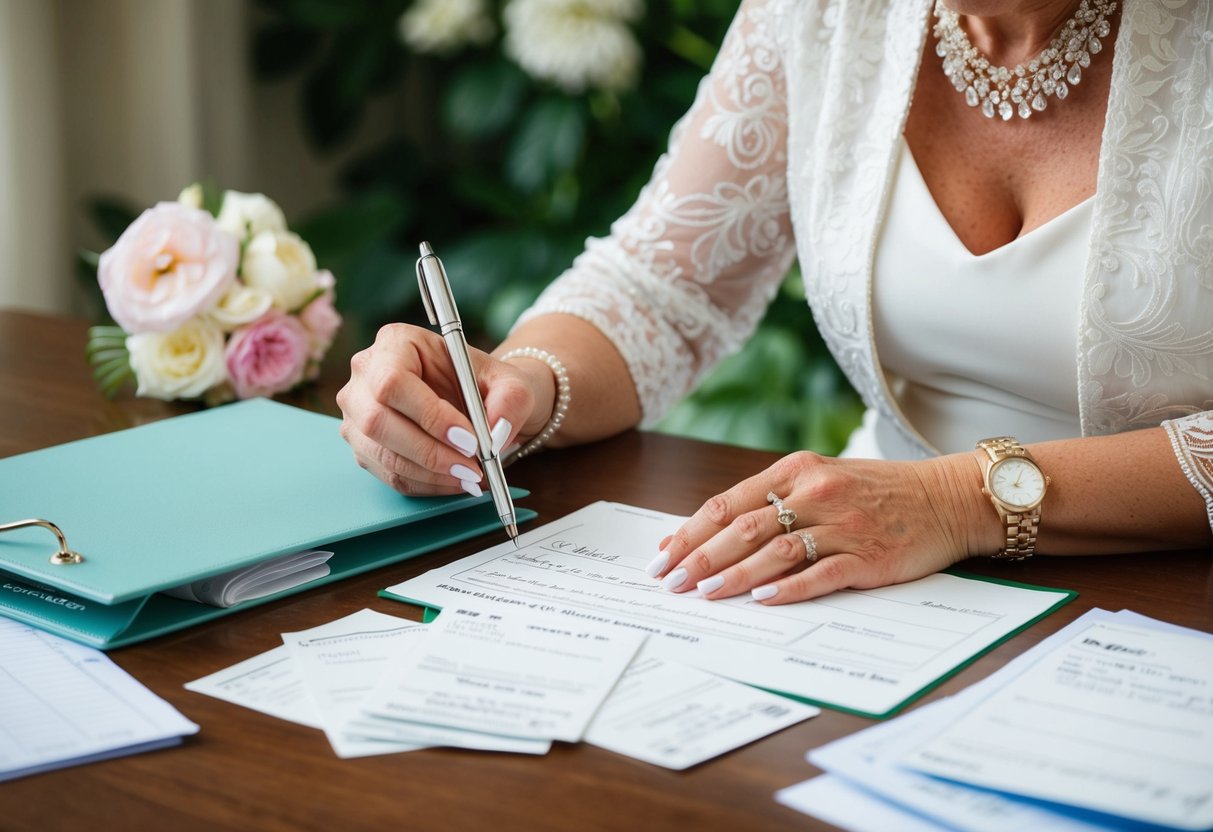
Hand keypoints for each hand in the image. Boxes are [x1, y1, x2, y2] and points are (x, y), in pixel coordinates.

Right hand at [336, 324, 547, 495]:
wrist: (478, 401)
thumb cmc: (486, 384)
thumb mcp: (510, 382)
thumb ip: (511, 400)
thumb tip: (495, 433)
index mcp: (396, 343)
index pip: (394, 381)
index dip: (429, 415)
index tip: (469, 439)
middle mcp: (366, 374)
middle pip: (378, 422)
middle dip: (430, 452)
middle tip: (472, 467)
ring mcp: (357, 413)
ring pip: (382, 453)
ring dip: (430, 473)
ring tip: (470, 476)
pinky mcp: (363, 446)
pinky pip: (388, 474)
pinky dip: (425, 484)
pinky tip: (454, 481)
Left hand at [647, 451, 991, 603]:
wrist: (945, 498)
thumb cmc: (874, 492)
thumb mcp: (819, 479)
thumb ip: (768, 502)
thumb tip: (708, 534)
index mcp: (796, 470)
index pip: (728, 503)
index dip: (690, 531)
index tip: (662, 556)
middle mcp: (816, 493)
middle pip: (744, 528)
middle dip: (701, 557)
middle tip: (671, 582)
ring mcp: (842, 525)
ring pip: (775, 552)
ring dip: (735, 576)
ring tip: (704, 593)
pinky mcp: (868, 556)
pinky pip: (819, 574)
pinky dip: (788, 588)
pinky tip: (762, 599)